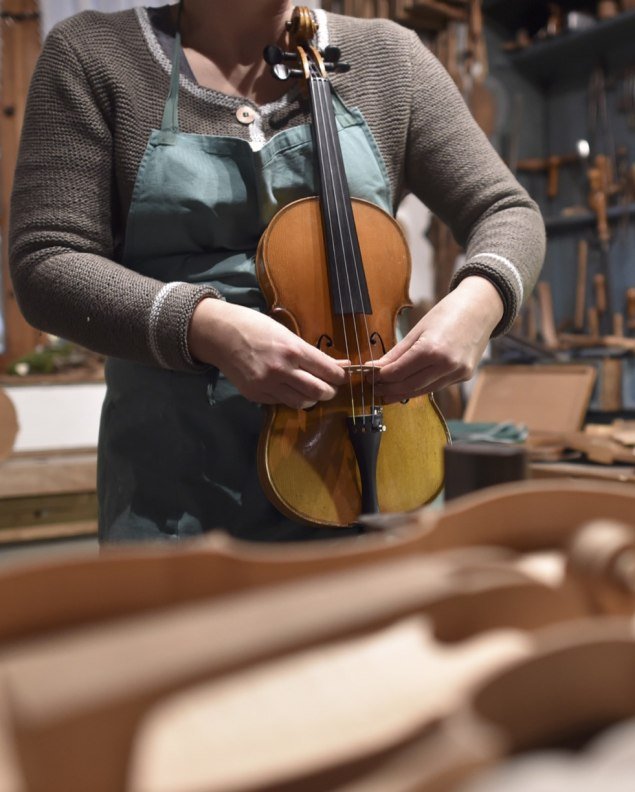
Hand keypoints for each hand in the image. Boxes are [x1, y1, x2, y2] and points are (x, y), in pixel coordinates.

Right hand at [188, 298, 347, 408]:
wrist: (220, 335)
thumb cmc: (256, 328)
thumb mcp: (287, 334)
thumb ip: (310, 352)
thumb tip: (337, 365)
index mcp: (293, 350)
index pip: (328, 371)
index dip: (340, 376)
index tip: (341, 377)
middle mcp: (282, 370)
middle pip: (320, 392)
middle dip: (330, 391)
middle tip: (330, 387)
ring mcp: (268, 385)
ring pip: (303, 403)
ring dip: (311, 398)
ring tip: (310, 390)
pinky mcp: (256, 395)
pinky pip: (282, 403)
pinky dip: (290, 398)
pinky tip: (288, 388)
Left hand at [366, 276, 503, 403]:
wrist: (481, 309)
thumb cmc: (448, 313)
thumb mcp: (418, 330)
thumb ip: (397, 352)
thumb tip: (376, 368)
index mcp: (432, 349)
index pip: (398, 371)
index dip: (380, 377)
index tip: (368, 376)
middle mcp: (446, 365)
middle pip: (409, 386)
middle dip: (389, 389)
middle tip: (374, 389)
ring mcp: (457, 373)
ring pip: (422, 390)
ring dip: (402, 393)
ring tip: (387, 393)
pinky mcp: (463, 377)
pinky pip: (436, 386)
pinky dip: (420, 388)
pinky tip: (407, 387)